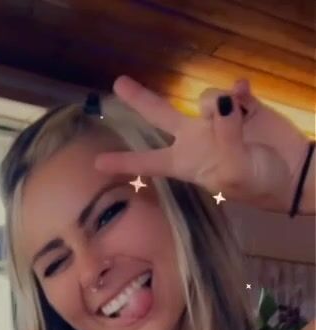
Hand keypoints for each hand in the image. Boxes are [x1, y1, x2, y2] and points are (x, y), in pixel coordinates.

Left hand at [94, 75, 310, 212]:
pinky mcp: (240, 105)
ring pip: (204, 98)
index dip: (124, 162)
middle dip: (140, 98)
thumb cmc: (258, 183)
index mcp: (187, 163)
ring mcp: (216, 121)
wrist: (292, 172)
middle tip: (118, 83)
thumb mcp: (235, 170)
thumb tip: (218, 103)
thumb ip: (223, 136)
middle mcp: (196, 140)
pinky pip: (231, 89)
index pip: (149, 162)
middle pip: (161, 114)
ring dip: (217, 103)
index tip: (98, 163)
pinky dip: (237, 91)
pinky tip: (246, 95)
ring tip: (237, 118)